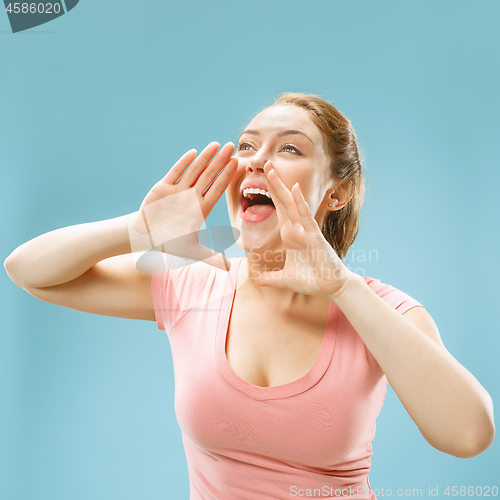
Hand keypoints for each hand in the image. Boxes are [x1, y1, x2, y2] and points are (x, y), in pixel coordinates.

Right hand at [129, 142, 237, 270]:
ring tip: (216, 144)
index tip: (238, 164)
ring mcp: (178, 190)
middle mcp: (192, 197)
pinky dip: (184, 163)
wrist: (146, 236)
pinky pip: (175, 172)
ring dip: (205, 158)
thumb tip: (229, 269)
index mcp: (200, 209)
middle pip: (209, 176)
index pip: (217, 189)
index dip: (227, 177)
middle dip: (220, 162)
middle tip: (233, 146)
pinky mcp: (164, 187)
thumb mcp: (191, 251)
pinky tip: (194, 153)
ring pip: (194, 171)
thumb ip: (210, 257)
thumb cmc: (169, 242)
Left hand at [254, 162, 356, 297]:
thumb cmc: (311, 280)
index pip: (277, 210)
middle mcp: (297, 229)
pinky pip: (305, 216)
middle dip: (273, 183)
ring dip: (281, 187)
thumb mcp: (284, 279)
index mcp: (290, 235)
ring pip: (291, 204)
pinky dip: (299, 202)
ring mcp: (305, 230)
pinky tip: (294, 188)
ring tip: (271, 170)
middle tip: (265, 163)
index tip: (259, 179)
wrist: (331, 287)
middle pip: (282, 202)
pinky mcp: (314, 236)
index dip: (268, 194)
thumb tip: (256, 280)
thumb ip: (270, 278)